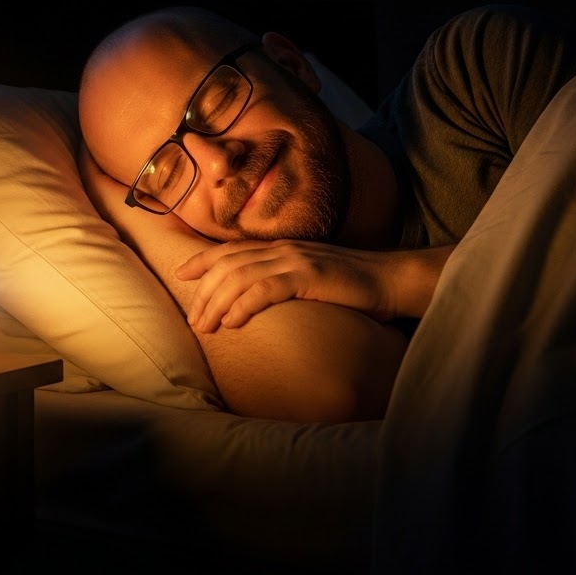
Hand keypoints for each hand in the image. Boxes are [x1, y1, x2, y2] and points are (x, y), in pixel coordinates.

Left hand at [176, 240, 453, 331]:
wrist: (393, 280)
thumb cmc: (354, 287)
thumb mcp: (312, 280)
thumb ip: (285, 283)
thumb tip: (259, 302)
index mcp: (282, 247)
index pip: (232, 249)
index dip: (203, 259)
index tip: (182, 274)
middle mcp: (284, 248)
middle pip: (229, 265)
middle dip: (205, 292)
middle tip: (193, 320)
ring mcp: (295, 260)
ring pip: (240, 277)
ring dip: (217, 303)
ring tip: (205, 326)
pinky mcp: (309, 276)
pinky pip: (265, 289)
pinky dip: (243, 305)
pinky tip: (232, 323)